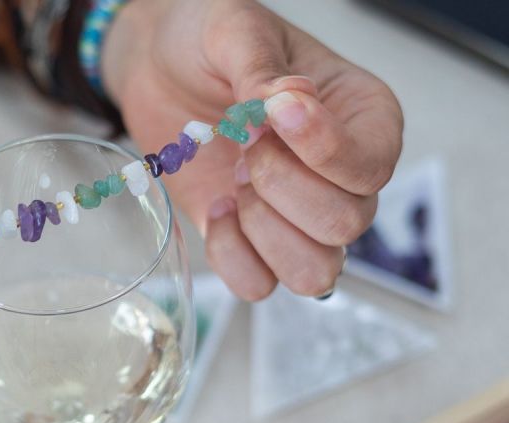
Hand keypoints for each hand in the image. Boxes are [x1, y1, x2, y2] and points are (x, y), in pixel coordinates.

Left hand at [101, 0, 401, 299]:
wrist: (156, 65)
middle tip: (245, 143)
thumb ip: (262, 67)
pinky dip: (233, 256)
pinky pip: (259, 285)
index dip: (323, 152)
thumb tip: (291, 100)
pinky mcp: (250, 240)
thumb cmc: (207, 40)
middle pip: (344, 224)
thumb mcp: (234, 31)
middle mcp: (342, 176)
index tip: (274, 114)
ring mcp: (298, 216)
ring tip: (235, 180)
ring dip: (262, 229)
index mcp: (363, 117)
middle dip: (280, 186)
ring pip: (314, 271)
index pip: (373, 166)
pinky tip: (216, 208)